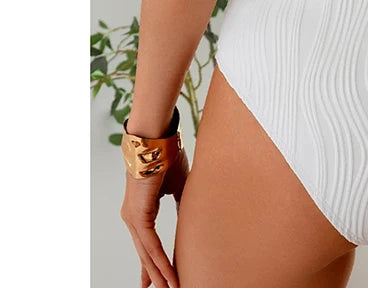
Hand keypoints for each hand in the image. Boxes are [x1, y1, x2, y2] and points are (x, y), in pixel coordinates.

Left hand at [120, 147, 189, 287]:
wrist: (157, 139)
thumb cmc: (167, 155)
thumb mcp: (179, 185)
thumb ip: (181, 204)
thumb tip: (188, 218)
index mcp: (140, 209)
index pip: (146, 242)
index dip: (151, 262)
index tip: (154, 278)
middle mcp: (132, 216)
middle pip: (144, 252)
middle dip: (154, 273)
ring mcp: (133, 217)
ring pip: (146, 253)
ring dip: (159, 272)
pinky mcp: (137, 215)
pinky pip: (150, 245)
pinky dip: (159, 261)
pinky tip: (167, 274)